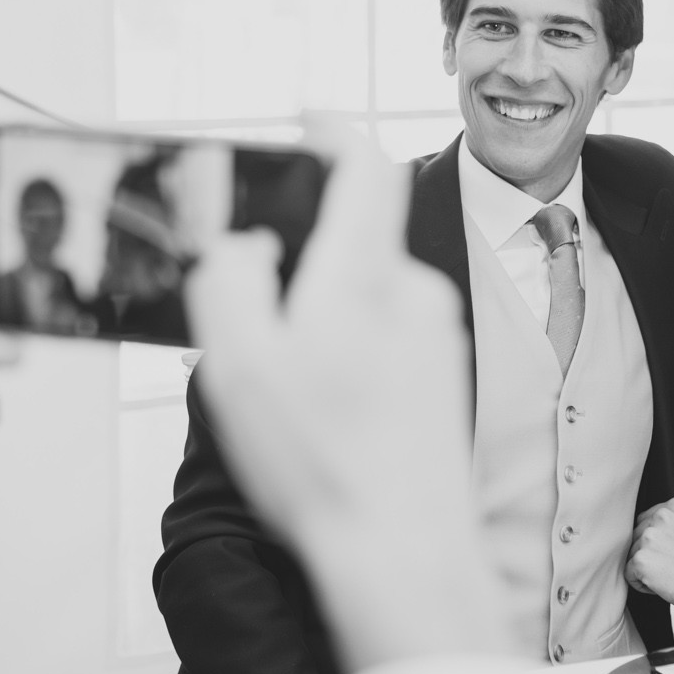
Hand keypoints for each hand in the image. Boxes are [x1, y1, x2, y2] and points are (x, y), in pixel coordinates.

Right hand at [186, 122, 506, 672]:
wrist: (405, 553)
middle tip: (250, 324)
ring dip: (320, 323)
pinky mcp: (440, 380)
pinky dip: (346, 362)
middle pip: (352, 238)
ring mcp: (434, 338)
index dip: (331, 129)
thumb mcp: (239, 362)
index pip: (364, 163)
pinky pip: (383, 342)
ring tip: (283, 395)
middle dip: (298, 262)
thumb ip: (232, 279)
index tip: (304, 120)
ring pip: (363, 297)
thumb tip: (247, 242)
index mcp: (363, 273)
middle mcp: (412, 292)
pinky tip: (320, 421)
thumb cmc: (324, 463)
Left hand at [625, 499, 673, 616]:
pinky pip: (629, 574)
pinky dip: (642, 584)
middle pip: (636, 538)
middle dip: (650, 554)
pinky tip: (664, 584)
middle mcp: (659, 516)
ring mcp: (649, 537)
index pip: (646, 522)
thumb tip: (647, 531)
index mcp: (673, 505)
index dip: (658, 542)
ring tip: (672, 574)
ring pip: (632, 555)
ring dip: (647, 569)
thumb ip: (670, 524)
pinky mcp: (641, 559)